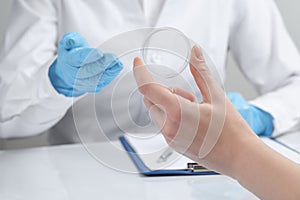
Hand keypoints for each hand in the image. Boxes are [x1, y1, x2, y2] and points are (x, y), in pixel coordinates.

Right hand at [48, 32, 122, 96]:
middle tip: (113, 58)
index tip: (99, 53)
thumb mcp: (69, 41)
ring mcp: (81, 83)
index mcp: (68, 60)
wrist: (69, 69)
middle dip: (102, 65)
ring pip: (95, 80)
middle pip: (87, 71)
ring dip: (108, 72)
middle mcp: (72, 74)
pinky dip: (110, 77)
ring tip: (118, 64)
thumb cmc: (72, 52)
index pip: (78, 59)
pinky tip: (116, 69)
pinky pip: (100, 84)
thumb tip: (71, 41)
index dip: (89, 56)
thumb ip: (71, 39)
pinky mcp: (90, 88)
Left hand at [133, 46, 299, 199]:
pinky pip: (163, 125)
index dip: (140, 72)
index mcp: (177, 112)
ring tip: (195, 111)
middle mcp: (169, 127)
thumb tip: (194, 52)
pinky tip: (193, 122)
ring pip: (157, 112)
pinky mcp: (173, 145)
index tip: (138, 63)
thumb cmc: (232, 130)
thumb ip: (201, 71)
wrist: (240, 157)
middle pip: (152, 100)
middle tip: (190, 97)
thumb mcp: (216, 95)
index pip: (148, 88)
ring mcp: (170, 138)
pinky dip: (172, 117)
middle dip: (164, 92)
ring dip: (168, 105)